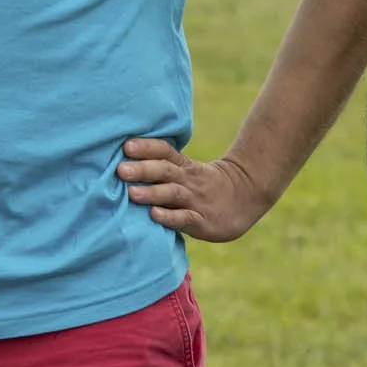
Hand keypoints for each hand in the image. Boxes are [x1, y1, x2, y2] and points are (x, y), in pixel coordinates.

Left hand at [119, 138, 274, 242]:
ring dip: (152, 192)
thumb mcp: (189, 170)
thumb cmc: (207, 185)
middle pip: (166, 170)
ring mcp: (196, 200)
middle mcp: (189, 180)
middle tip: (121, 169)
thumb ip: (164, 168)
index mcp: (185, 166)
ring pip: (172, 193)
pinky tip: (154, 215)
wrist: (246, 197)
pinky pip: (184, 218)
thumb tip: (124, 163)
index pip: (166, 152)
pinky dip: (169, 217)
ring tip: (131, 193)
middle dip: (143, 169)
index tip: (127, 145)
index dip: (147, 147)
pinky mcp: (202, 221)